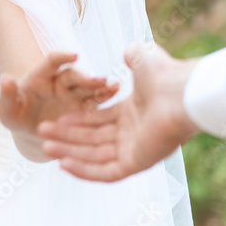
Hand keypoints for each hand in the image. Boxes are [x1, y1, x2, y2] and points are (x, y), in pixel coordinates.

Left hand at [0, 52, 118, 138]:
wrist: (31, 131)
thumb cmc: (16, 115)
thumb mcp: (6, 110)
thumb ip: (7, 95)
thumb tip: (5, 79)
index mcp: (41, 76)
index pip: (52, 62)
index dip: (62, 57)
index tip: (73, 54)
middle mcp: (60, 81)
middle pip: (74, 75)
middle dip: (85, 76)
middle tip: (96, 79)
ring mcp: (74, 94)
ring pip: (89, 87)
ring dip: (101, 85)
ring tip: (113, 85)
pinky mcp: (84, 107)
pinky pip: (97, 101)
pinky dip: (107, 96)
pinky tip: (117, 93)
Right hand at [37, 43, 200, 181]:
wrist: (184, 93)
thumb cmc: (166, 74)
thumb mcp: (143, 58)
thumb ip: (132, 56)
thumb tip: (126, 53)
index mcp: (133, 113)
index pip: (98, 121)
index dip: (76, 121)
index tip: (54, 118)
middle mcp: (133, 133)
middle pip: (92, 139)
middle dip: (66, 137)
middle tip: (41, 133)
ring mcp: (135, 150)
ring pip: (95, 156)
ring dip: (69, 153)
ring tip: (45, 147)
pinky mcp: (137, 163)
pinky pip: (106, 172)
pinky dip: (85, 170)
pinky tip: (63, 164)